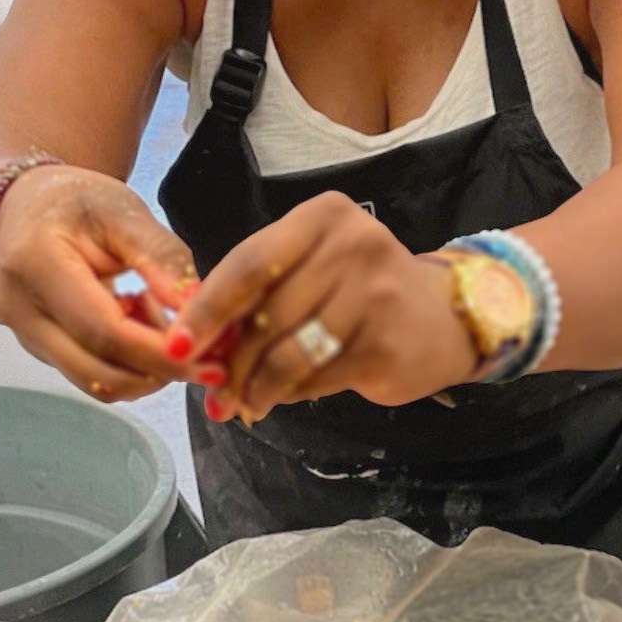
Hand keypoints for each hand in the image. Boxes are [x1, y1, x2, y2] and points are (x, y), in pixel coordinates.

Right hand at [0, 165, 225, 401]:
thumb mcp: (124, 212)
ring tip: (165, 316)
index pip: (105, 332)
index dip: (160, 353)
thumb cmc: (78, 202)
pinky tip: (144, 320)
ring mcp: (27, 337)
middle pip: (98, 370)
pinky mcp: (41, 350)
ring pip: (97, 381)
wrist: (27, 207)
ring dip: (147, 369)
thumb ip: (161, 257)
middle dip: (161, 371)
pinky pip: (92, 373)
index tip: (212, 358)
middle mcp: (22, 311)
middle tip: (211, 356)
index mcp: (38, 266)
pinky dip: (131, 363)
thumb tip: (198, 306)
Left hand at [166, 191, 477, 420]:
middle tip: (211, 392)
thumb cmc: (358, 289)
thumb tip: (194, 343)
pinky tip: (282, 399)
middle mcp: (352, 245)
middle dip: (230, 361)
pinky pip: (318, 379)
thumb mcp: (311, 269)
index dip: (207, 310)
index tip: (177, 344)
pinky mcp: (387, 342)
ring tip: (242, 405)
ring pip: (289, 353)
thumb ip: (259, 294)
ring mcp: (375, 294)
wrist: (444, 317)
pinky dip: (291, 395)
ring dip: (256, 387)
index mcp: (322, 217)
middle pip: (266, 314)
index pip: (249, 264)